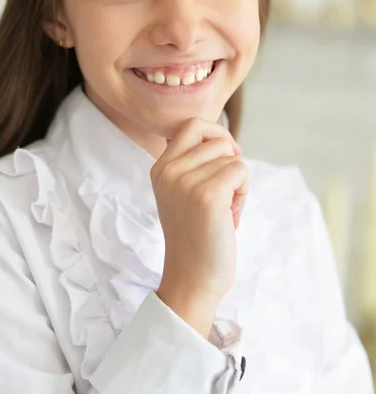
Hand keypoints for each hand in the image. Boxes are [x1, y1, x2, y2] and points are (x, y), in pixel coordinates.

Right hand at [150, 117, 247, 307]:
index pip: (191, 125)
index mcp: (160, 168)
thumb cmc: (196, 235)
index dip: (216, 134)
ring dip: (237, 181)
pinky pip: (240, 171)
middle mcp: (168, 171)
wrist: (192, 278)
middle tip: (228, 188)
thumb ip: (192, 164)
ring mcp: (185, 182)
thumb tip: (222, 137)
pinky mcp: (207, 196)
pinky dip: (243, 192)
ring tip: (225, 208)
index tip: (226, 156)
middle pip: (215, 138)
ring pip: (231, 157)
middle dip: (230, 159)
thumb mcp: (182, 193)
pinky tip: (231, 215)